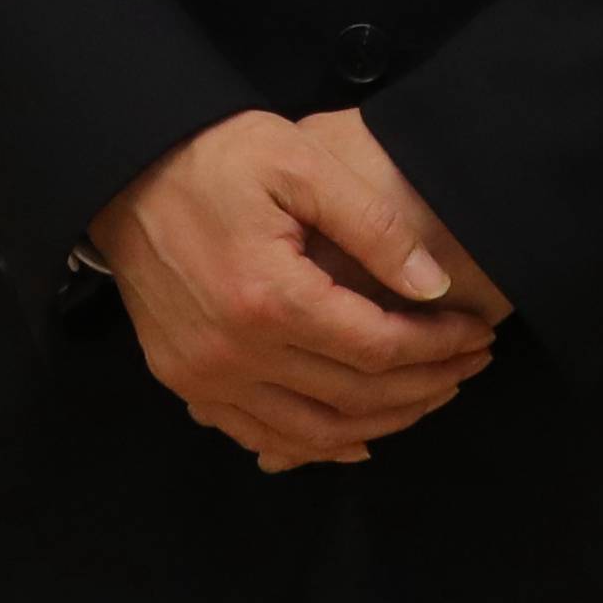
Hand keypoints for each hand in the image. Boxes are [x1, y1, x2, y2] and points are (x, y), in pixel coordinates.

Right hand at [98, 112, 505, 470]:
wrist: (125, 171)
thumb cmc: (217, 157)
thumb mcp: (301, 163)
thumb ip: (372, 226)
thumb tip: (433, 287)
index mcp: (270, 297)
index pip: (378, 347)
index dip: (438, 347)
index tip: (477, 333)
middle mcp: (235, 353)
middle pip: (354, 398)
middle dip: (426, 385)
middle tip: (469, 365)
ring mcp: (204, 377)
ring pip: (313, 433)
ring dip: (382, 423)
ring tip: (430, 395)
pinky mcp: (184, 381)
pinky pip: (260, 435)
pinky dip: (316, 444)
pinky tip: (356, 435)